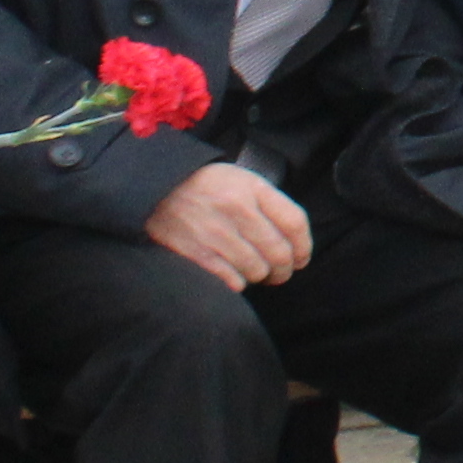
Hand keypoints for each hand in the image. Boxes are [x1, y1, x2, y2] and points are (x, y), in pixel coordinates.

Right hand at [147, 163, 313, 294]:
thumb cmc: (206, 186)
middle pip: (280, 252)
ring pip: (258, 270)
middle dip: (286, 269)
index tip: (302, 257)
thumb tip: (293, 239)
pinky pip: (233, 281)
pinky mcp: (197, 254)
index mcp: (252, 189)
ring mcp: (216, 234)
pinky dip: (239, 283)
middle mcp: (237, 211)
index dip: (305, 246)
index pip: (295, 222)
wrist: (157, 189)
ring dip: (262, 277)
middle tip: (282, 273)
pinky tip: (236, 276)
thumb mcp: (241, 180)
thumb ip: (269, 202)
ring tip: (258, 273)